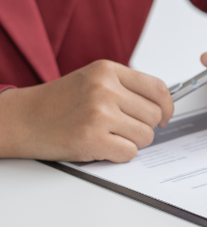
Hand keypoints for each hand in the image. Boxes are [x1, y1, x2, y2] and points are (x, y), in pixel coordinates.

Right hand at [0, 59, 171, 161]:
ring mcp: (98, 113)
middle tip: (120, 129)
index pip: (158, 88)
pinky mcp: (91, 139)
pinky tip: (100, 146)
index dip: (166, 107)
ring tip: (107, 136)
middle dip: (143, 127)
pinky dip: (118, 155)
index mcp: (107, 70)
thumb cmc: (56, 103)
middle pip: (154, 115)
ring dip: (131, 142)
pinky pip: (129, 153)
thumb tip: (163, 105)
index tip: (163, 117)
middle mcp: (104, 89)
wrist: (20, 119)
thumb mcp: (92, 81)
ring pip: (145, 136)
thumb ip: (125, 88)